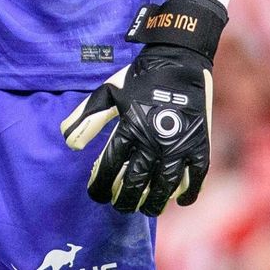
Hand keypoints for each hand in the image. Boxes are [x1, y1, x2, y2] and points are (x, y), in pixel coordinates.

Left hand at [60, 0, 226, 215]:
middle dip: (124, 199)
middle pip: (136, 183)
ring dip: (153, 203)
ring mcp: (179, 146)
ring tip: (145, 209)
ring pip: (165, 187)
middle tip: (118, 206)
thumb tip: (69, 144)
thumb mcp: (108, 93)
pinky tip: (179, 200)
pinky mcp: (200, 145)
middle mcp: (154, 142)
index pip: (109, 167)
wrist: (179, 61)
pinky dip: (188, 192)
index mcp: (129, 128)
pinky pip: (196, 177)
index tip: (95, 194)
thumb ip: (87, 118)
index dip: (100, 185)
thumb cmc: (139, 78)